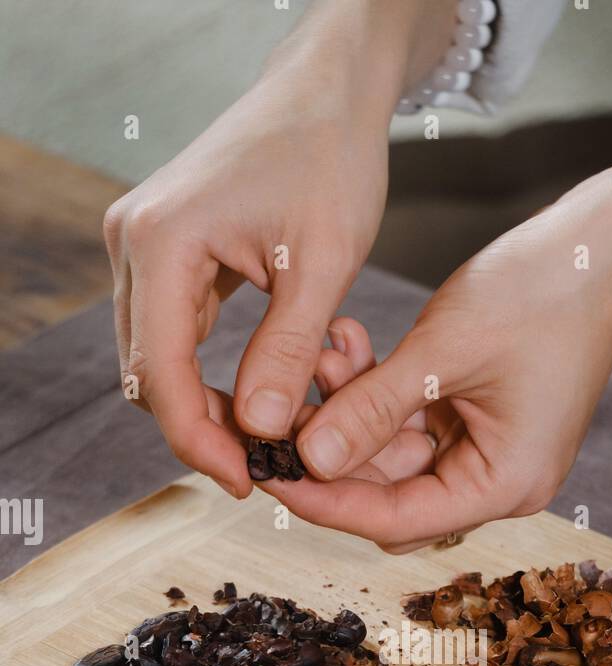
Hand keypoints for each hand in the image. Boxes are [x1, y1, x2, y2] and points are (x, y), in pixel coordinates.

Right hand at [102, 0, 446, 497]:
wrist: (327, 92)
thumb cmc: (331, 159)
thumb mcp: (324, 264)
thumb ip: (287, 352)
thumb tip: (257, 432)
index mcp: (162, 243)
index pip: (161, 375)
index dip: (199, 441)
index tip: (249, 481)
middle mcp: (134, 243)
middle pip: (149, 373)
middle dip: (203, 429)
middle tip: (266, 468)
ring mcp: (144, 246)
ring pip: (159, 359)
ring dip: (207, 405)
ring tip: (270, 438)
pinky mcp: (166, 251)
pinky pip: (175, 333)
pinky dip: (211, 373)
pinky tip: (259, 397)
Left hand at [276, 164, 611, 548]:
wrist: (606, 245)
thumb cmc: (544, 293)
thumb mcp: (442, 352)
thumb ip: (371, 410)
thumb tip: (305, 460)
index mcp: (504, 484)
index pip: (395, 518)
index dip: (326, 502)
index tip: (267, 474)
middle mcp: (497, 480)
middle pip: (390, 496)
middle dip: (332, 455)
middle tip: (274, 418)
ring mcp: (488, 451)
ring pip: (392, 457)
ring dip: (350, 413)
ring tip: (318, 357)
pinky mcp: (477, 420)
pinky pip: (410, 423)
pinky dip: (377, 393)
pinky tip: (348, 348)